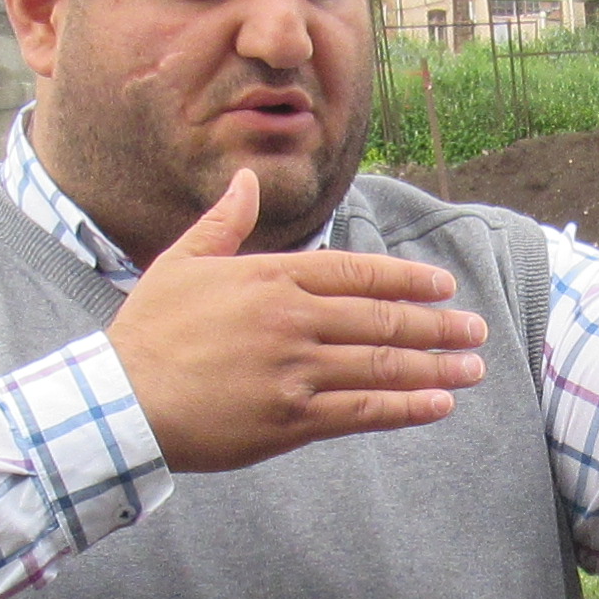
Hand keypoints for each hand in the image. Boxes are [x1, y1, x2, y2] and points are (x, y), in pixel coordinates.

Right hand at [106, 167, 492, 473]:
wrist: (122, 401)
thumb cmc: (148, 332)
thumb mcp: (182, 263)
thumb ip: (225, 222)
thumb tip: (246, 179)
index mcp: (271, 277)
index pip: (357, 272)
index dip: (407, 280)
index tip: (444, 287)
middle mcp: (291, 319)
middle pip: (381, 319)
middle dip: (437, 325)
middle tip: (476, 330)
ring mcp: (294, 370)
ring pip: (381, 364)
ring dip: (435, 367)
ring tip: (472, 369)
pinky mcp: (291, 419)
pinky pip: (362, 411)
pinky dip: (405, 408)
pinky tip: (437, 406)